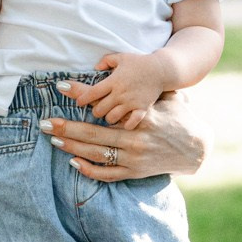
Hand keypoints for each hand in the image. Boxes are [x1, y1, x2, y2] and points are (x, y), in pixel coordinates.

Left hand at [41, 90, 206, 181]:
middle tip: (44, 122)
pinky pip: (107, 173)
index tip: (61, 88)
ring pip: (97, 153)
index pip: (104, 105)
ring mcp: (135, 158)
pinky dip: (89, 170)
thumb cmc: (179, 116)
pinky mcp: (135, 172)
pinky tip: (73, 161)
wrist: (196, 147)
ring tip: (53, 138)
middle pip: (93, 133)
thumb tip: (116, 68)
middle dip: (66, 127)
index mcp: (142, 116)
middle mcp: (136, 138)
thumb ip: (142, 87)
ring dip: (72, 146)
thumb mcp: (165, 96)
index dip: (81, 96)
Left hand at [61, 52, 167, 128]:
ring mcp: (131, 102)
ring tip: (111, 115)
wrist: (161, 69)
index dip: (82, 99)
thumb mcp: (121, 57)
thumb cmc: (139, 63)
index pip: (92, 93)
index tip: (80, 102)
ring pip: (112, 118)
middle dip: (95, 111)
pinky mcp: (142, 109)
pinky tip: (125, 122)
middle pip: (99, 109)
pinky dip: (126, 125)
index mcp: (113, 81)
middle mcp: (120, 93)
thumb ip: (106, 60)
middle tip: (98, 109)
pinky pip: (131, 122)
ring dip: (109, 118)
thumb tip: (95, 67)